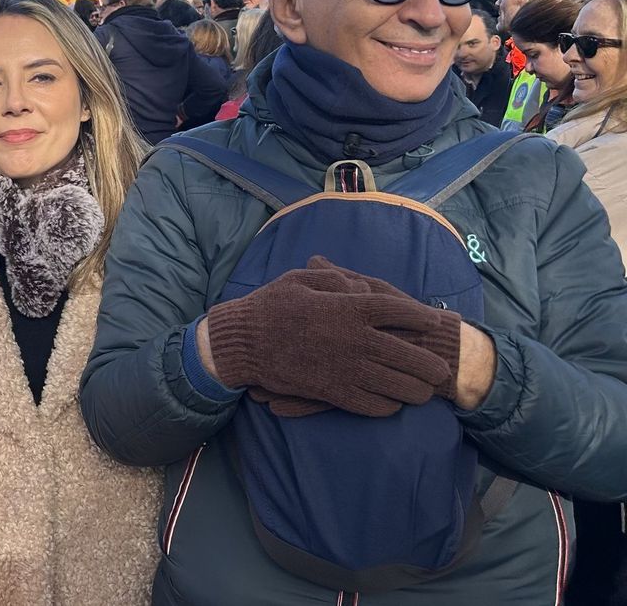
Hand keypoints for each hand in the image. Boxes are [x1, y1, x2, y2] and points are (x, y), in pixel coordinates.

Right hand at [199, 256, 454, 417]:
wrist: (242, 343)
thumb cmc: (271, 305)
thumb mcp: (302, 278)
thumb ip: (338, 279)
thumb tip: (363, 289)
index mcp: (349, 308)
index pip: (400, 312)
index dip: (422, 317)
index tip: (434, 321)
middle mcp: (354, 341)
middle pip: (410, 356)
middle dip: (431, 364)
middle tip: (441, 368)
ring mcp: (346, 370)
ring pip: (398, 387)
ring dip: (416, 390)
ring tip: (423, 390)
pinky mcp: (333, 393)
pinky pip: (373, 406)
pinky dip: (389, 406)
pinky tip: (393, 402)